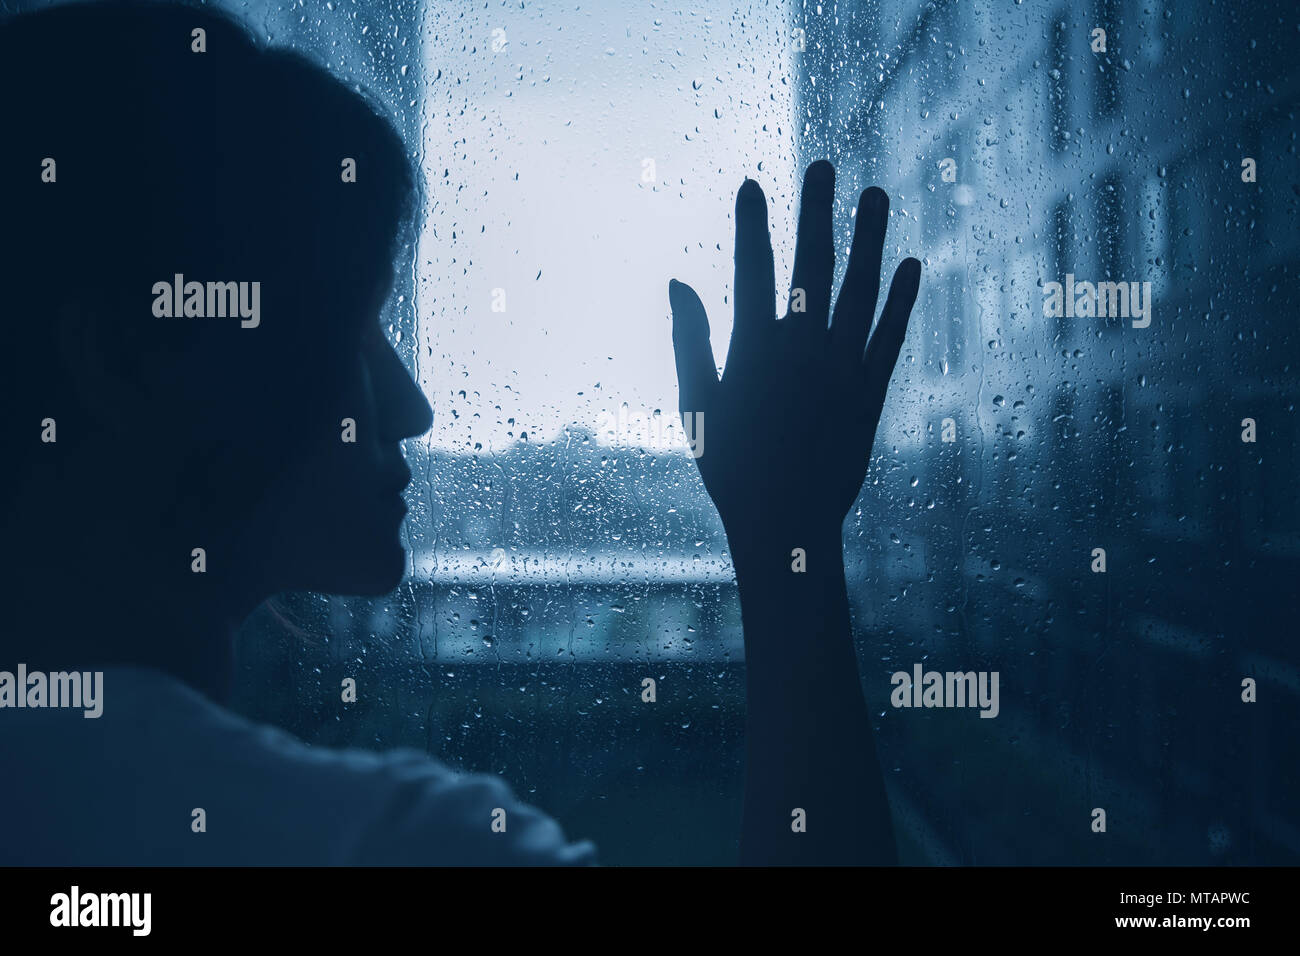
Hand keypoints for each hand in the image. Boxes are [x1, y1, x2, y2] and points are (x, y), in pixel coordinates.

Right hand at [668, 160, 920, 552]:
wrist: (786, 524)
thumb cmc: (730, 468)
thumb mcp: (695, 404)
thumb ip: (689, 339)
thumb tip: (677, 281)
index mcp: (753, 350)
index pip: (752, 269)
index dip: (752, 223)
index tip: (753, 183)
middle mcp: (802, 349)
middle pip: (813, 264)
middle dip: (817, 211)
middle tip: (825, 165)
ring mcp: (842, 368)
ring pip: (860, 289)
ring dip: (869, 239)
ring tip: (877, 194)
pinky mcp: (870, 392)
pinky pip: (890, 336)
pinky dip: (901, 299)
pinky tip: (910, 263)